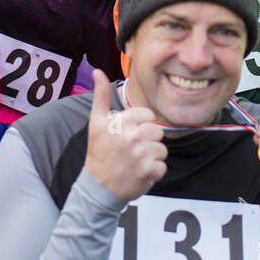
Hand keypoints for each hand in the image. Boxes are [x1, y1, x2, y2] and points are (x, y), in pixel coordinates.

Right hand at [84, 70, 165, 202]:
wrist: (98, 187)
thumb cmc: (99, 152)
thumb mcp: (96, 122)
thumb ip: (100, 95)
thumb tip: (97, 71)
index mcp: (122, 122)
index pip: (148, 116)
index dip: (141, 126)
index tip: (129, 136)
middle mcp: (132, 136)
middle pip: (157, 132)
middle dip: (148, 141)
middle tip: (132, 150)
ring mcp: (142, 154)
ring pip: (162, 149)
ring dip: (152, 157)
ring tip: (135, 162)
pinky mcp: (149, 171)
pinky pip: (163, 166)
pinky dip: (154, 172)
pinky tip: (139, 172)